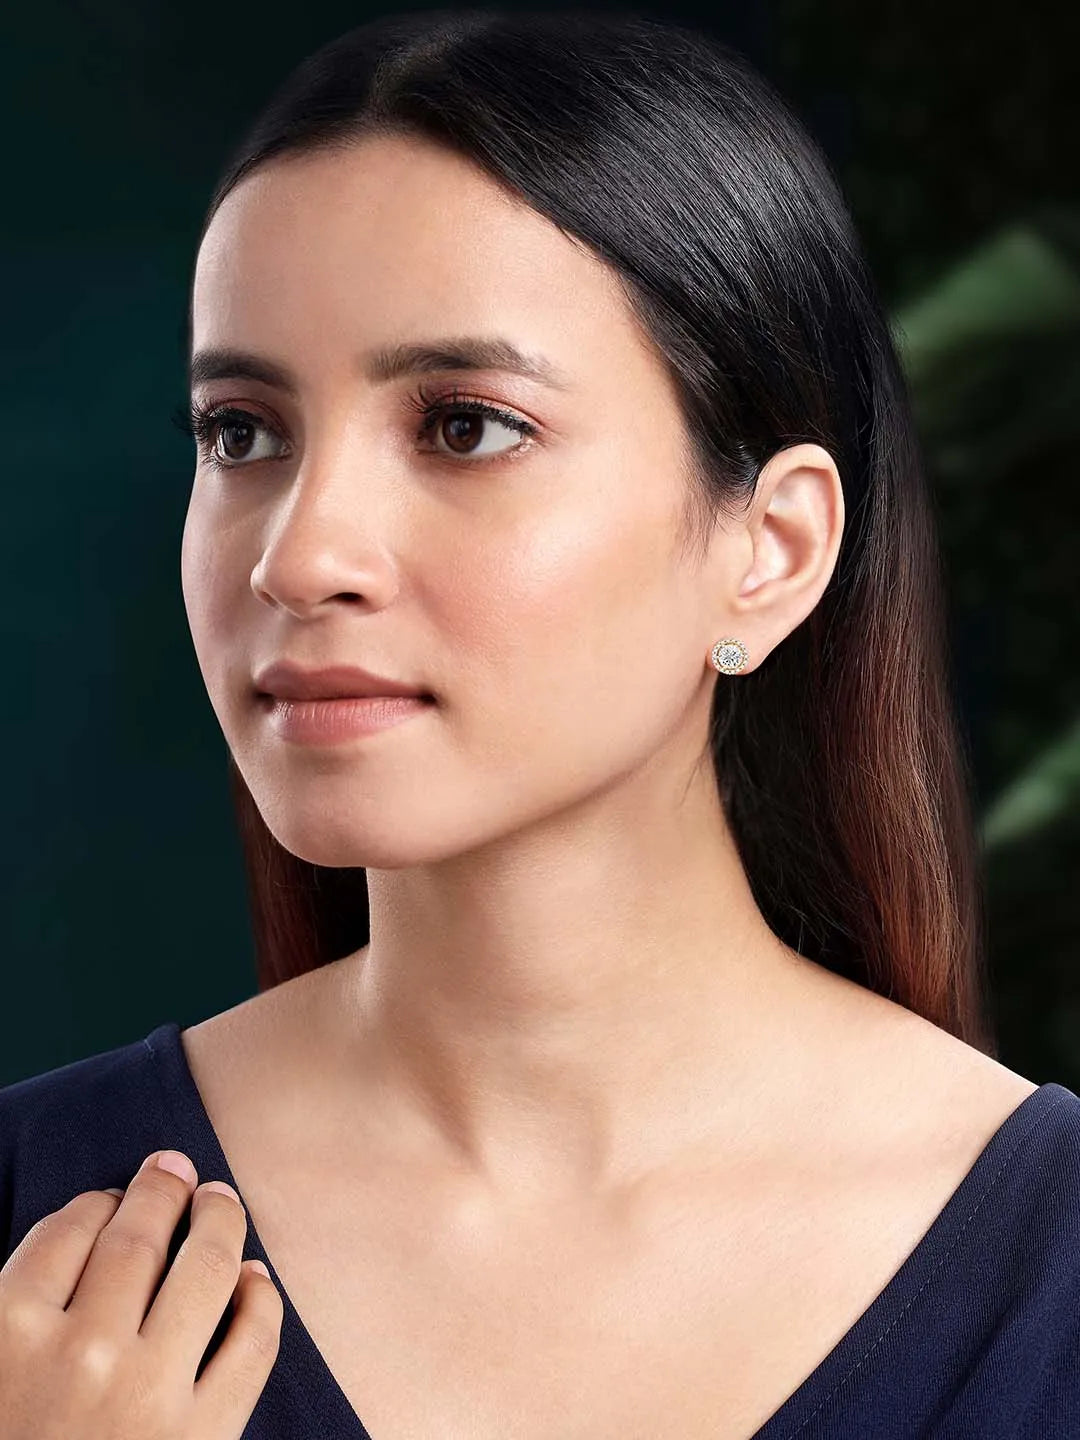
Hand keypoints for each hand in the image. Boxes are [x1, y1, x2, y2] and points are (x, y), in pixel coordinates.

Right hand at [0, 1149, 282, 1438]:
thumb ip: (10, 1311)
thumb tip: (64, 1241)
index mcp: (5, 1334)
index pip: (66, 1229)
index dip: (95, 1203)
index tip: (110, 1198)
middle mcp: (80, 1350)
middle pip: (137, 1234)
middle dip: (162, 1189)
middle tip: (176, 1167)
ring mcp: (147, 1391)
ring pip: (202, 1267)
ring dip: (219, 1219)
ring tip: (222, 1201)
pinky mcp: (204, 1436)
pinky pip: (252, 1339)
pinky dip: (260, 1298)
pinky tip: (256, 1280)